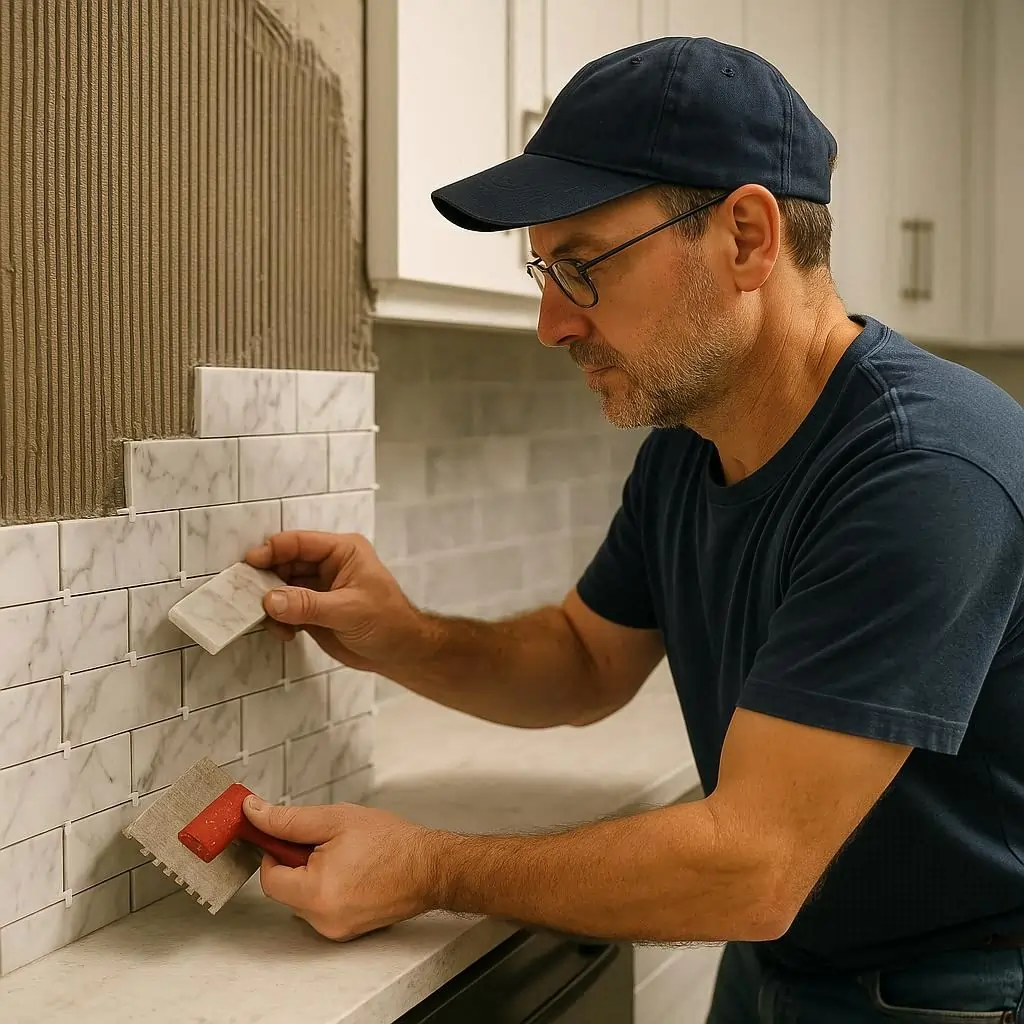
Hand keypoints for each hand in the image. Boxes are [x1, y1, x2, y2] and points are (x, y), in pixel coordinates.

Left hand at [242, 795, 442, 939]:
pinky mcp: (348, 931)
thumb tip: (255, 813)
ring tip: (345, 857)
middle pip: (287, 890)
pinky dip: (329, 888)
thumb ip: (289, 819)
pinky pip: (322, 907)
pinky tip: (352, 871)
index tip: (286, 837)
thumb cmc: (392, 843)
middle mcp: (323, 919)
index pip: (269, 878)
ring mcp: (336, 929)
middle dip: (298, 863)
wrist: (431, 867)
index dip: (274, 852)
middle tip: (326, 843)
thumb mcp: (335, 819)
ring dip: (314, 876)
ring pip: (304, 899)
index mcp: (316, 893)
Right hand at [245, 531, 423, 674]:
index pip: (299, 543)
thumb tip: (270, 600)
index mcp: (342, 551)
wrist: (399, 653)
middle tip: (248, 597)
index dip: (273, 550)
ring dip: (270, 603)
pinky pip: (285, 609)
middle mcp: (328, 565)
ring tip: (267, 620)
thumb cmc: (388, 622)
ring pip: (281, 587)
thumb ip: (308, 605)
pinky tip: (284, 633)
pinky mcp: (312, 610)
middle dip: (266, 580)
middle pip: (284, 563)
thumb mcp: (349, 610)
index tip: (250, 564)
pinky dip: (278, 620)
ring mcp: (318, 588)